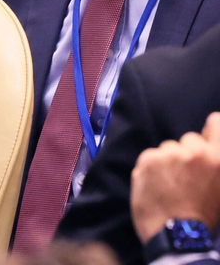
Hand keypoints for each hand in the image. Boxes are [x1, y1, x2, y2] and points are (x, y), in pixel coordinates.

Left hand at [131, 111, 219, 239]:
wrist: (180, 237)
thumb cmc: (206, 218)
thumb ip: (216, 164)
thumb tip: (209, 151)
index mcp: (219, 158)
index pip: (216, 123)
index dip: (210, 130)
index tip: (206, 138)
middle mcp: (196, 152)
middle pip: (189, 139)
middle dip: (188, 153)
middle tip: (187, 176)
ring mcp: (170, 154)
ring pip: (168, 148)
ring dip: (168, 161)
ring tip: (170, 184)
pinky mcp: (148, 159)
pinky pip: (150, 156)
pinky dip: (151, 168)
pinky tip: (156, 185)